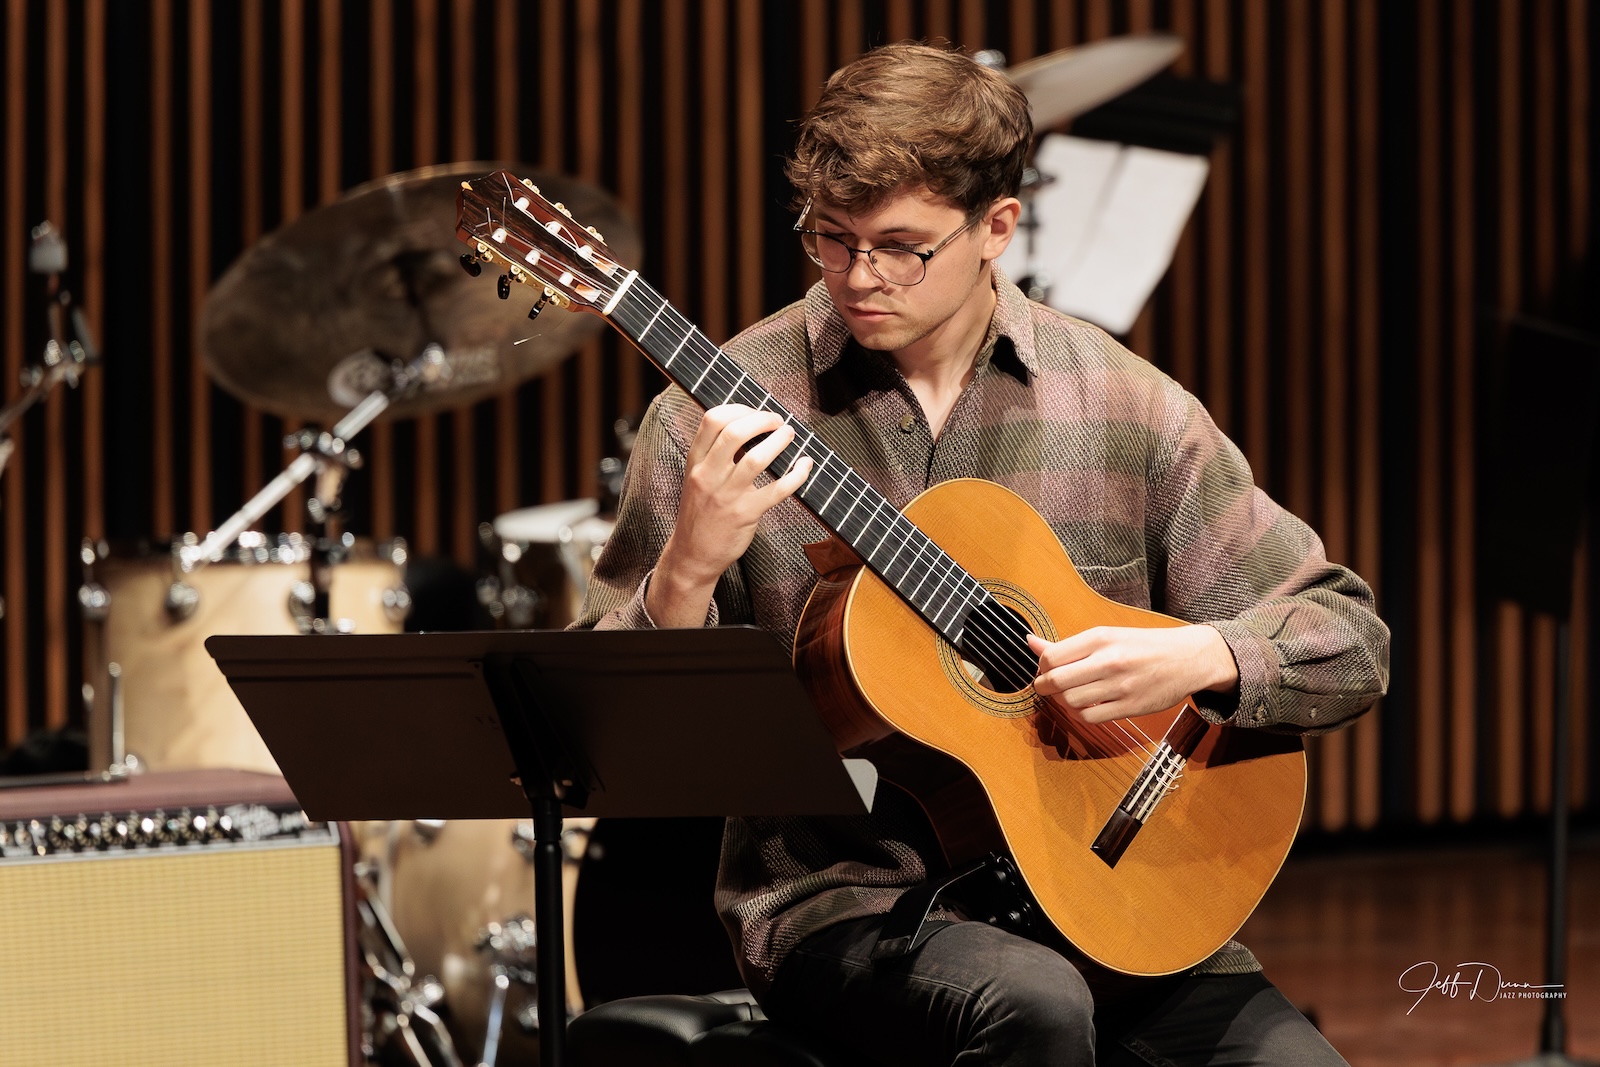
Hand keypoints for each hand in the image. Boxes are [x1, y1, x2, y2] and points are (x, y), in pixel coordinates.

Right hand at [648, 405, 812, 625]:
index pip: (712, 420)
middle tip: (778, 421)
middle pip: (735, 432)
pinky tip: (805, 465)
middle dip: (762, 419)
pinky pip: (778, 489)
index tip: (756, 410)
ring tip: (790, 435)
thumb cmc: (700, 512)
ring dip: (779, 441)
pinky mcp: (746, 514)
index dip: (739, 408)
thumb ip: (715, 453)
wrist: (693, 554)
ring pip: (757, 458)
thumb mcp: (697, 478)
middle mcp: (709, 475)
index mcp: (695, 462)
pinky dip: (797, 474)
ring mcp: (727, 495)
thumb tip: (749, 426)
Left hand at [1025, 625, 1238, 723]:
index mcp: (1100, 638)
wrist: (1187, 658)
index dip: (1041, 667)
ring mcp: (1120, 686)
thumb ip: (1067, 644)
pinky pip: (1090, 717)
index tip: (1044, 670)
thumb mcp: (1106, 635)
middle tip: (1046, 687)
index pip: (1051, 657)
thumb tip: (1029, 641)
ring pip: (1071, 701)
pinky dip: (1081, 714)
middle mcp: (1109, 660)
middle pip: (1056, 681)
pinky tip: (1086, 705)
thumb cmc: (1143, 646)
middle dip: (1043, 687)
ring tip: (1070, 694)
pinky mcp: (1130, 707)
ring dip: (1063, 701)